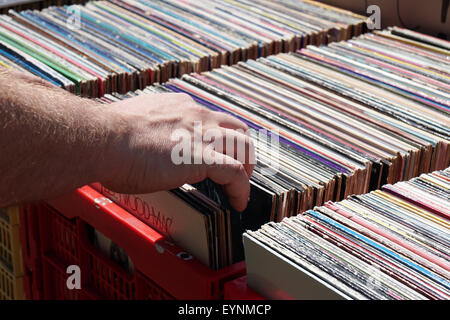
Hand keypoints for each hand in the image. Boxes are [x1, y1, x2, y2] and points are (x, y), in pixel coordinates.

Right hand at [100, 93, 254, 210]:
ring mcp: (201, 135)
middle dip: (242, 149)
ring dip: (247, 169)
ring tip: (240, 189)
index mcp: (180, 107)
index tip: (216, 153)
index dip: (220, 137)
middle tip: (238, 169)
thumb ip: (151, 128)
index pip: (213, 118)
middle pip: (238, 127)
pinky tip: (238, 202)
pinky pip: (235, 173)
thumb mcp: (136, 121)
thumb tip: (147, 141)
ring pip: (244, 147)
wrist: (103, 139)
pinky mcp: (201, 157)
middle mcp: (196, 116)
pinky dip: (242, 189)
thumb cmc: (108, 135)